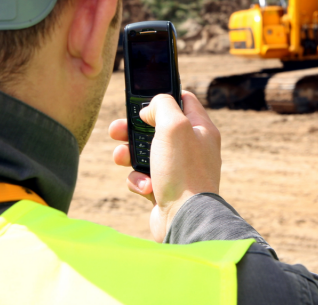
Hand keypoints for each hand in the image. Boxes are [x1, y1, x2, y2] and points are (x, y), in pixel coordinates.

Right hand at [108, 91, 220, 241]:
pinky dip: (139, 181)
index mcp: (201, 129)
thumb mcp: (173, 125)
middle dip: (133, 129)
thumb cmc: (183, 172)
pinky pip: (145, 178)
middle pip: (157, 128)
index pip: (184, 100)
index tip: (142, 100)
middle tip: (116, 130)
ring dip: (130, 155)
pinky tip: (146, 187)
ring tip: (121, 158)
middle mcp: (193, 148)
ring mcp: (179, 171)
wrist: (185, 221)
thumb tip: (150, 110)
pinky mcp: (166, 191)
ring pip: (146, 153)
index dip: (161, 97)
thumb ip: (161, 105)